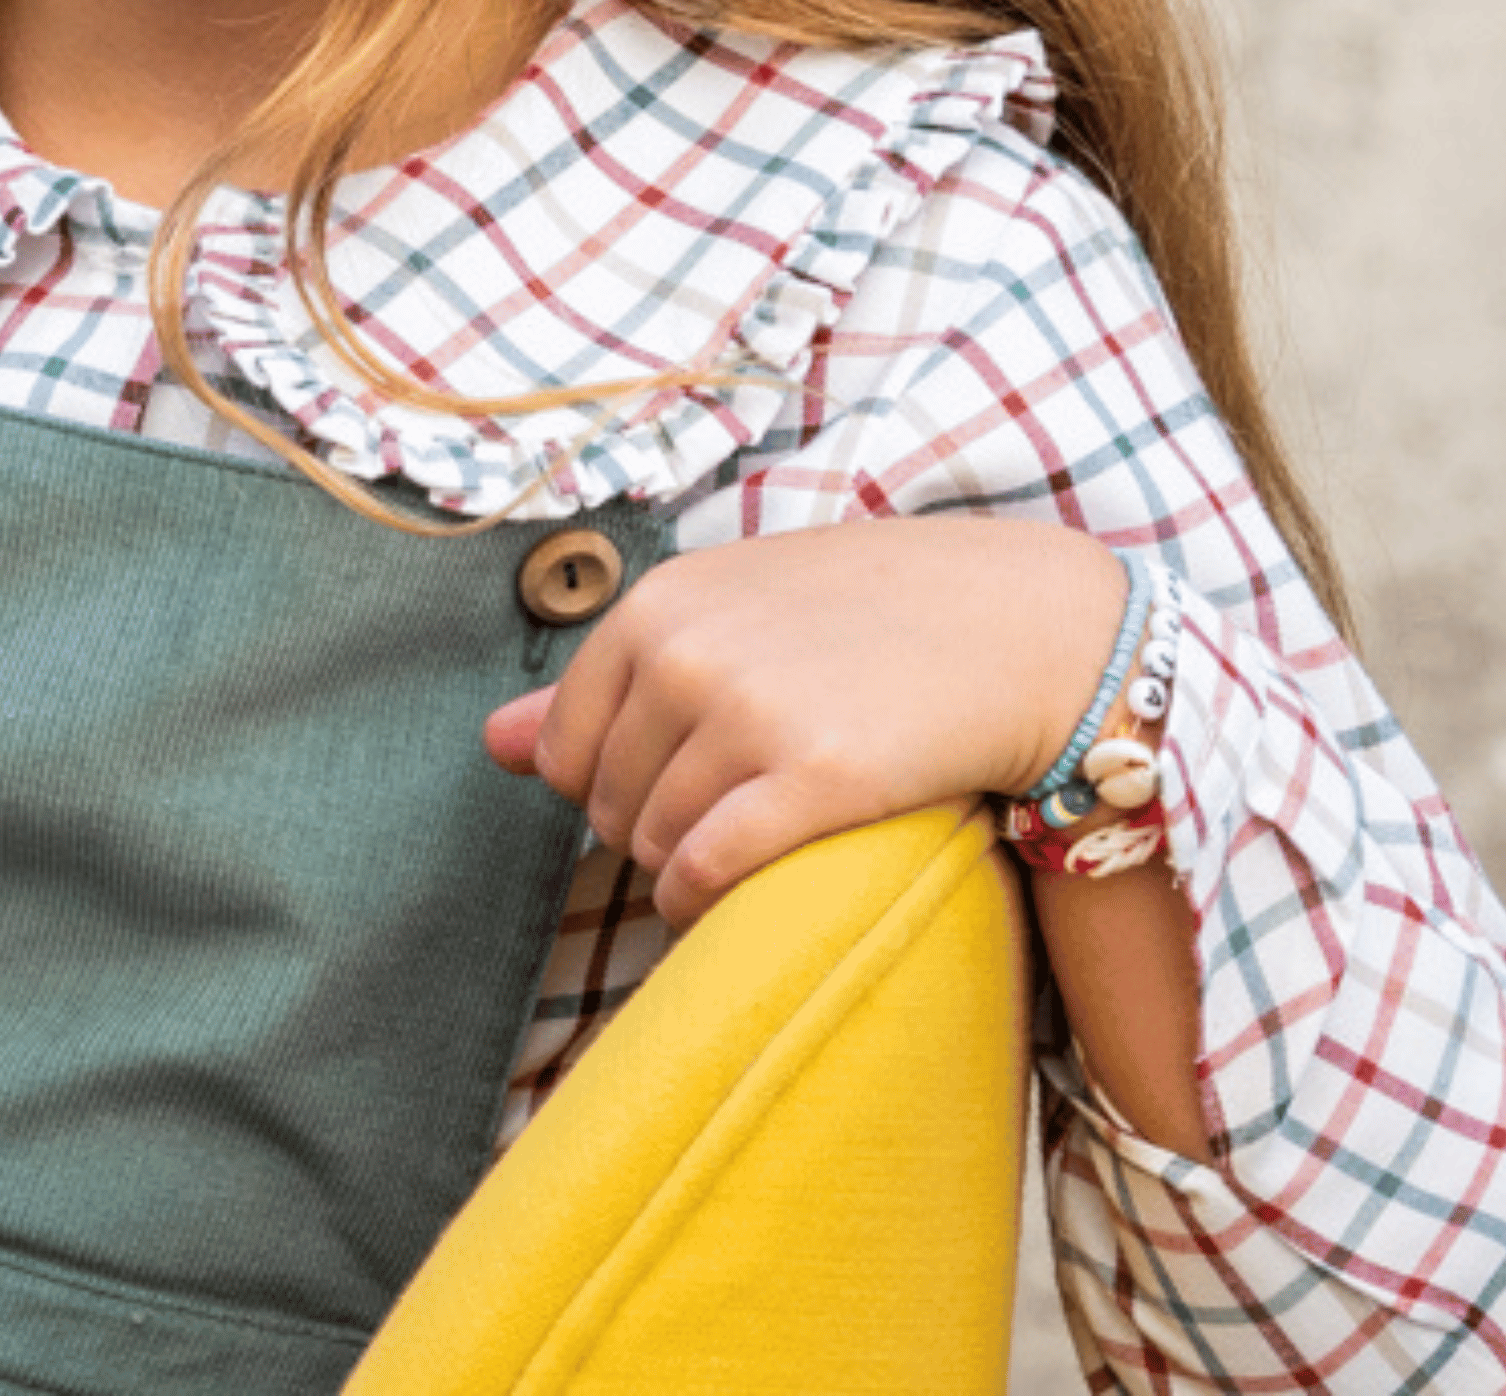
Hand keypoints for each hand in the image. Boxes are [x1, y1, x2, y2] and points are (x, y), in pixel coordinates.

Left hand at [483, 514, 1125, 926]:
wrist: (1011, 626)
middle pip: (608, 803)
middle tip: (722, 815)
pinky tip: (730, 892)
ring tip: (742, 842)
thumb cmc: (864, 616)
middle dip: (648, 828)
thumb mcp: (728, 613)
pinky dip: (702, 899)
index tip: (669, 785)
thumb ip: (612, 677)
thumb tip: (494, 744)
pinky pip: (707, 872)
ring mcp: (748, 716)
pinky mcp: (813, 779)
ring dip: (683, 866)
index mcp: (659, 605)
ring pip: (656, 842)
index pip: (567, 744)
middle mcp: (688, 654)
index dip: (608, 785)